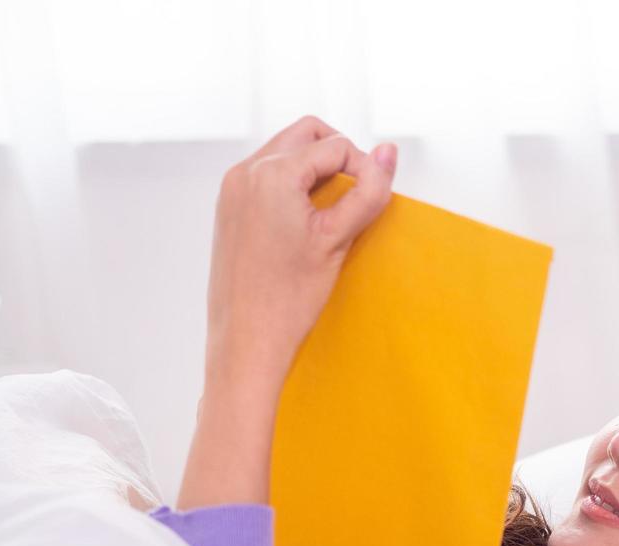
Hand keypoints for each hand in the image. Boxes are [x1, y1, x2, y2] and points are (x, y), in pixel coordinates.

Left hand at [204, 115, 396, 390]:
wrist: (247, 339)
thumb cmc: (291, 297)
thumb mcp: (338, 239)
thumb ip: (368, 191)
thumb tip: (389, 150)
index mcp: (272, 173)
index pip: (336, 145)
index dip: (364, 170)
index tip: (370, 207)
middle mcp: (246, 171)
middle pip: (307, 134)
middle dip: (338, 156)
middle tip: (355, 198)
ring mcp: (233, 187)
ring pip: (287, 151)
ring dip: (316, 170)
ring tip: (332, 215)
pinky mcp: (229, 206)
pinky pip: (268, 175)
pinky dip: (294, 185)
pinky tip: (306, 224)